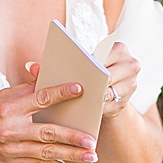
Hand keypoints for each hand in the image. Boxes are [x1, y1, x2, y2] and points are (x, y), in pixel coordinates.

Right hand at [0, 77, 96, 162]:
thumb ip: (21, 93)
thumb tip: (44, 81)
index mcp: (7, 108)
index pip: (39, 98)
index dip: (61, 93)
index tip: (80, 89)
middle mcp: (10, 128)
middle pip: (48, 131)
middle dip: (73, 136)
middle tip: (92, 139)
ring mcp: (11, 148)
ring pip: (47, 152)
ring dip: (71, 154)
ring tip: (91, 155)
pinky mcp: (12, 162)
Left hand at [24, 42, 140, 115]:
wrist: (107, 91)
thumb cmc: (85, 74)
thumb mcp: (75, 65)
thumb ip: (54, 64)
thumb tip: (30, 66)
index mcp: (118, 49)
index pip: (105, 55)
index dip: (91, 63)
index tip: (77, 68)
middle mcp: (131, 65)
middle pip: (110, 75)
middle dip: (93, 82)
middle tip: (77, 88)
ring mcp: (132, 84)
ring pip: (112, 93)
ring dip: (95, 98)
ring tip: (79, 102)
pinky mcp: (126, 103)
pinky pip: (111, 107)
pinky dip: (98, 109)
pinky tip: (85, 113)